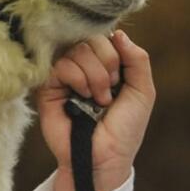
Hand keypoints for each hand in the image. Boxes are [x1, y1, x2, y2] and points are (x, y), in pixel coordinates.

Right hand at [34, 31, 154, 190]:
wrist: (105, 157)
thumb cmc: (124, 129)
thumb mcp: (143, 91)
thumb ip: (138, 59)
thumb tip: (119, 33)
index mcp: (105, 64)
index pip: (106, 36)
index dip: (115, 52)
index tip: (120, 79)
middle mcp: (83, 66)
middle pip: (91, 38)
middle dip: (107, 63)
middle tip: (110, 90)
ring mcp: (65, 76)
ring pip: (77, 50)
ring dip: (95, 75)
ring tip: (97, 100)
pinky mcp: (47, 87)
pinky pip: (60, 65)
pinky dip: (77, 78)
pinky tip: (82, 97)